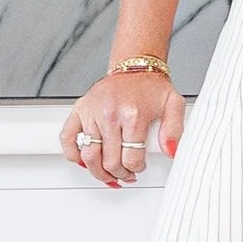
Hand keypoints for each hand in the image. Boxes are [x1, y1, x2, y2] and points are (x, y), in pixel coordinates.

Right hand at [60, 63, 184, 187]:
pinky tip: (84, 162)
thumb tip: (171, 151)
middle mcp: (110, 114)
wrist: (134, 66)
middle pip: (110, 162)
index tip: (139, 167)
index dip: (137, 169)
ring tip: (108, 174)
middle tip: (126, 173)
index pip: (131, 158)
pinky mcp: (79, 110)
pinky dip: (73, 155)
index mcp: (133, 115)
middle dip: (120, 174)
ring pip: (89, 156)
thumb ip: (175, 130)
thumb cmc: (151, 87)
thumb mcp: (173, 104)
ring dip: (99, 172)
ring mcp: (92, 113)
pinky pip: (67, 138)